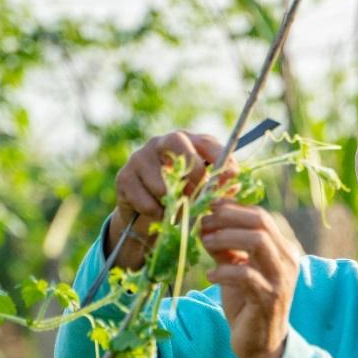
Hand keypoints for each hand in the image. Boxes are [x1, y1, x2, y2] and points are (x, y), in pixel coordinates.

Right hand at [107, 131, 236, 268]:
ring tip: (177, 210)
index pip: (207, 142)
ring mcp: (140, 157)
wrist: (146, 215)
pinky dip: (157, 214)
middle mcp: (161, 142)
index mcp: (186, 141)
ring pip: (162, 182)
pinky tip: (159, 214)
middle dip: (193, 173)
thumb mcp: (203, 190)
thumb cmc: (181, 198)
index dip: (221, 160)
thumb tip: (233, 185)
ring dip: (174, 204)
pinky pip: (147, 202)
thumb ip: (219, 186)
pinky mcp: (124, 177)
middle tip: (197, 195)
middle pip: (178, 143)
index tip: (230, 181)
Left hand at [201, 199, 300, 357]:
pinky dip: (224, 271)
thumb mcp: (235, 269)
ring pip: (257, 242)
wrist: (261, 345)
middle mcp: (287, 260)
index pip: (261, 215)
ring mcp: (281, 279)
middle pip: (261, 222)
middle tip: (204, 223)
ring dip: (226, 238)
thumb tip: (205, 223)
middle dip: (229, 217)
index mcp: (282, 249)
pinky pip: (246, 275)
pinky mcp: (269, 299)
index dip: (233, 208)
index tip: (209, 207)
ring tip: (204, 243)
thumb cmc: (247, 304)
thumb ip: (225, 247)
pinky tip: (209, 276)